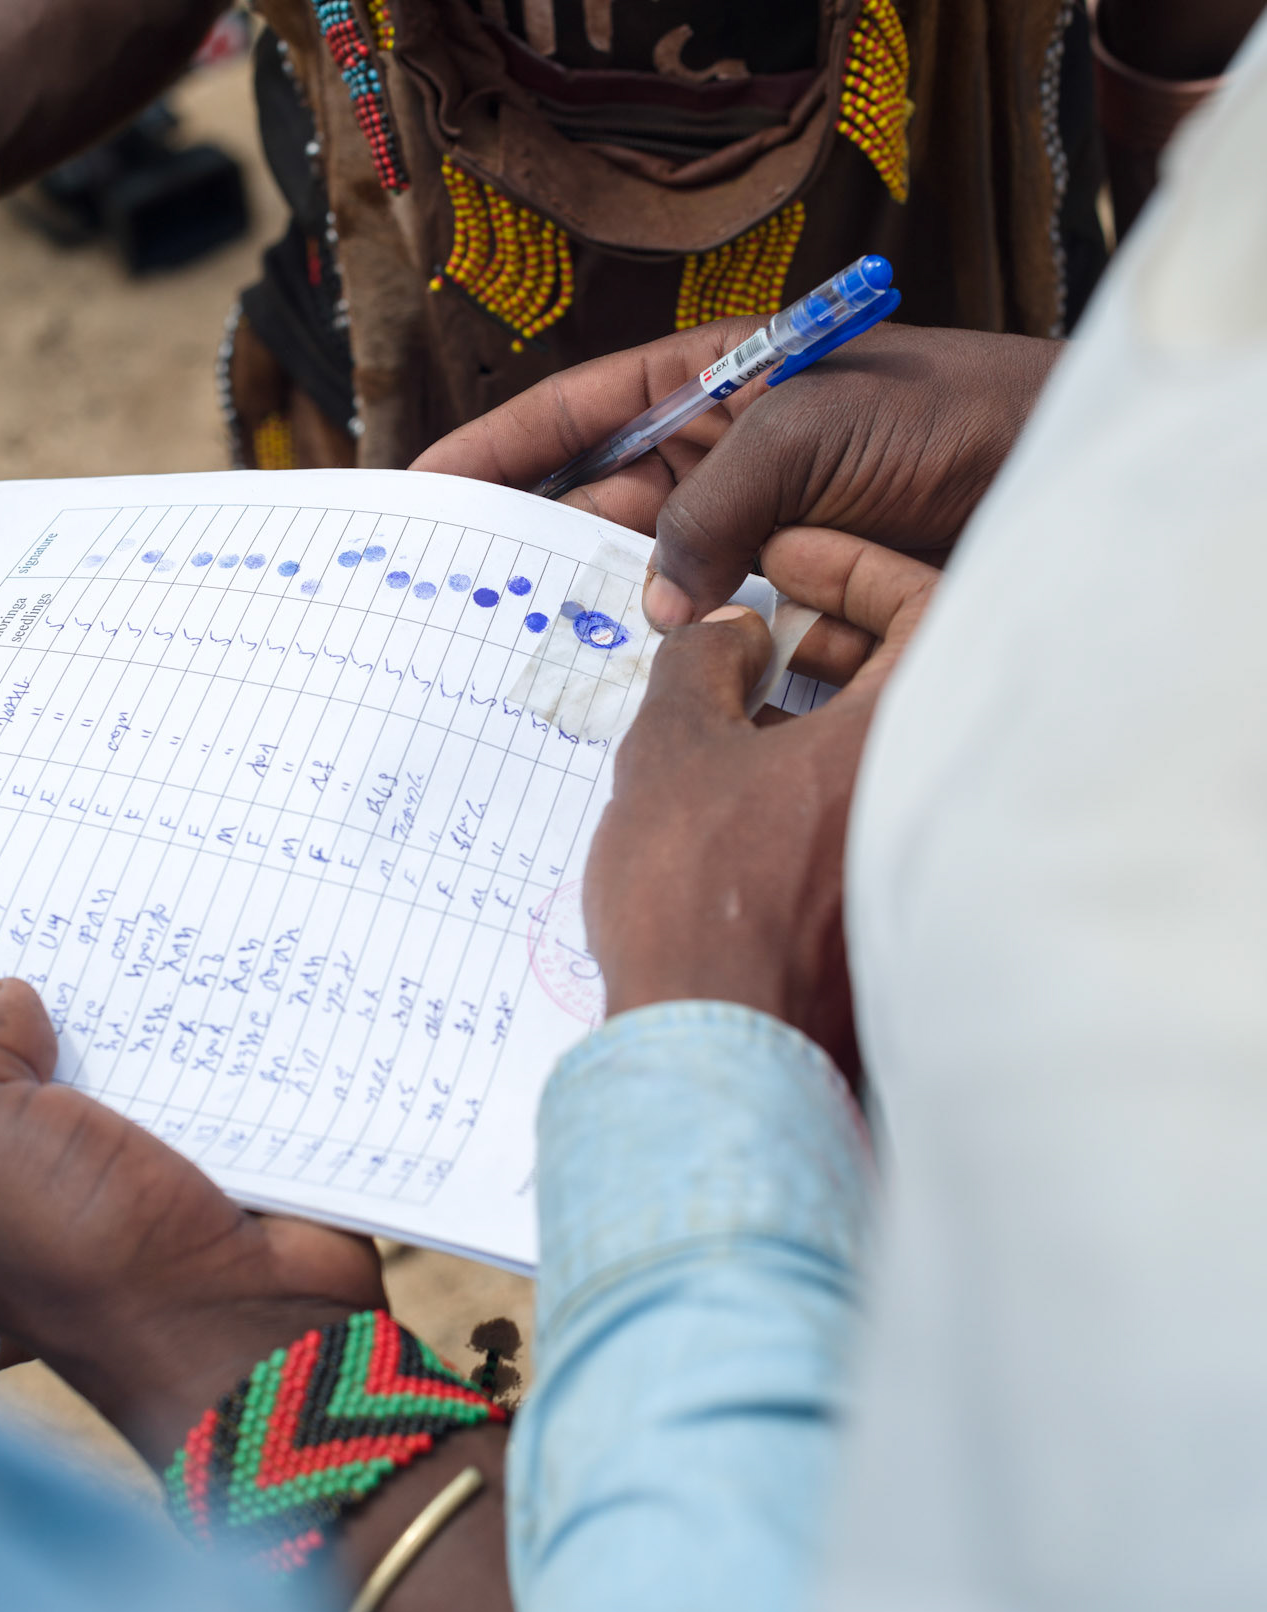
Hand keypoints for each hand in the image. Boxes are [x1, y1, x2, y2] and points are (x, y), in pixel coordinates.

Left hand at [0, 977, 386, 1463]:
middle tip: (38, 958)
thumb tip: (3, 999)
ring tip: (111, 953)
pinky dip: (180, 1029)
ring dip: (102, 1008)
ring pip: (86, 1055)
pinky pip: (174, 1066)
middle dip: (10, 1007)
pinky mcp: (190, 1150)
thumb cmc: (94, 1257)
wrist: (248, 1312)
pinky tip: (178, 987)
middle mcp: (22, 1179)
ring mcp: (112, 1165)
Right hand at [416, 321, 1055, 623]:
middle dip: (541, 550)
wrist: (1056, 480)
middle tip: (465, 607)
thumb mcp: (813, 428)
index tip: (426, 485)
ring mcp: (761, 535)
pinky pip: (722, 636)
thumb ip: (718, 505)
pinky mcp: (801, 602)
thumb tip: (654, 602)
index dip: (500, 446)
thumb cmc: (949, 414)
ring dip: (612, 618)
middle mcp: (725, 462)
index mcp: (711, 387)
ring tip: (540, 663)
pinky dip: (688, 665)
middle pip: (603, 508)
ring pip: (659, 581)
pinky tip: (646, 698)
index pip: (580, 414)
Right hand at [584, 532, 938, 1073]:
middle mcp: (936, 794)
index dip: (853, 566)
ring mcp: (917, 861)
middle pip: (906, 677)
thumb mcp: (675, 747)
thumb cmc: (700, 899)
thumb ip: (705, 661)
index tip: (785, 561)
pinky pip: (860, 816)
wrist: (712, 1050)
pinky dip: (812, 784)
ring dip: (811, 713)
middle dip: (824, 640)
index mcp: (904, 734)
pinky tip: (737, 794)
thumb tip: (732, 635)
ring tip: (725, 708)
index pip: (927, 602)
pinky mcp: (888, 917)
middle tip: (747, 632)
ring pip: (878, 751)